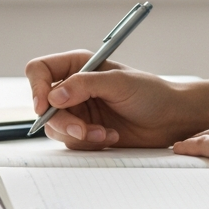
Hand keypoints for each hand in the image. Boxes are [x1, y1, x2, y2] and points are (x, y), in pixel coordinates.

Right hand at [25, 50, 200, 148]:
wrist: (171, 120)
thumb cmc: (151, 93)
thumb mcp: (119, 82)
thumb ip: (85, 85)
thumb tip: (54, 95)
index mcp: (78, 65)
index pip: (40, 70)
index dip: (36, 87)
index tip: (44, 106)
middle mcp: (74, 87)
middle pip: (43, 105)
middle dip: (63, 121)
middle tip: (83, 129)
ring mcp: (78, 110)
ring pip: (55, 127)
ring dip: (79, 134)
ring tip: (105, 133)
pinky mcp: (86, 131)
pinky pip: (72, 141)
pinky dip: (89, 142)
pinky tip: (111, 136)